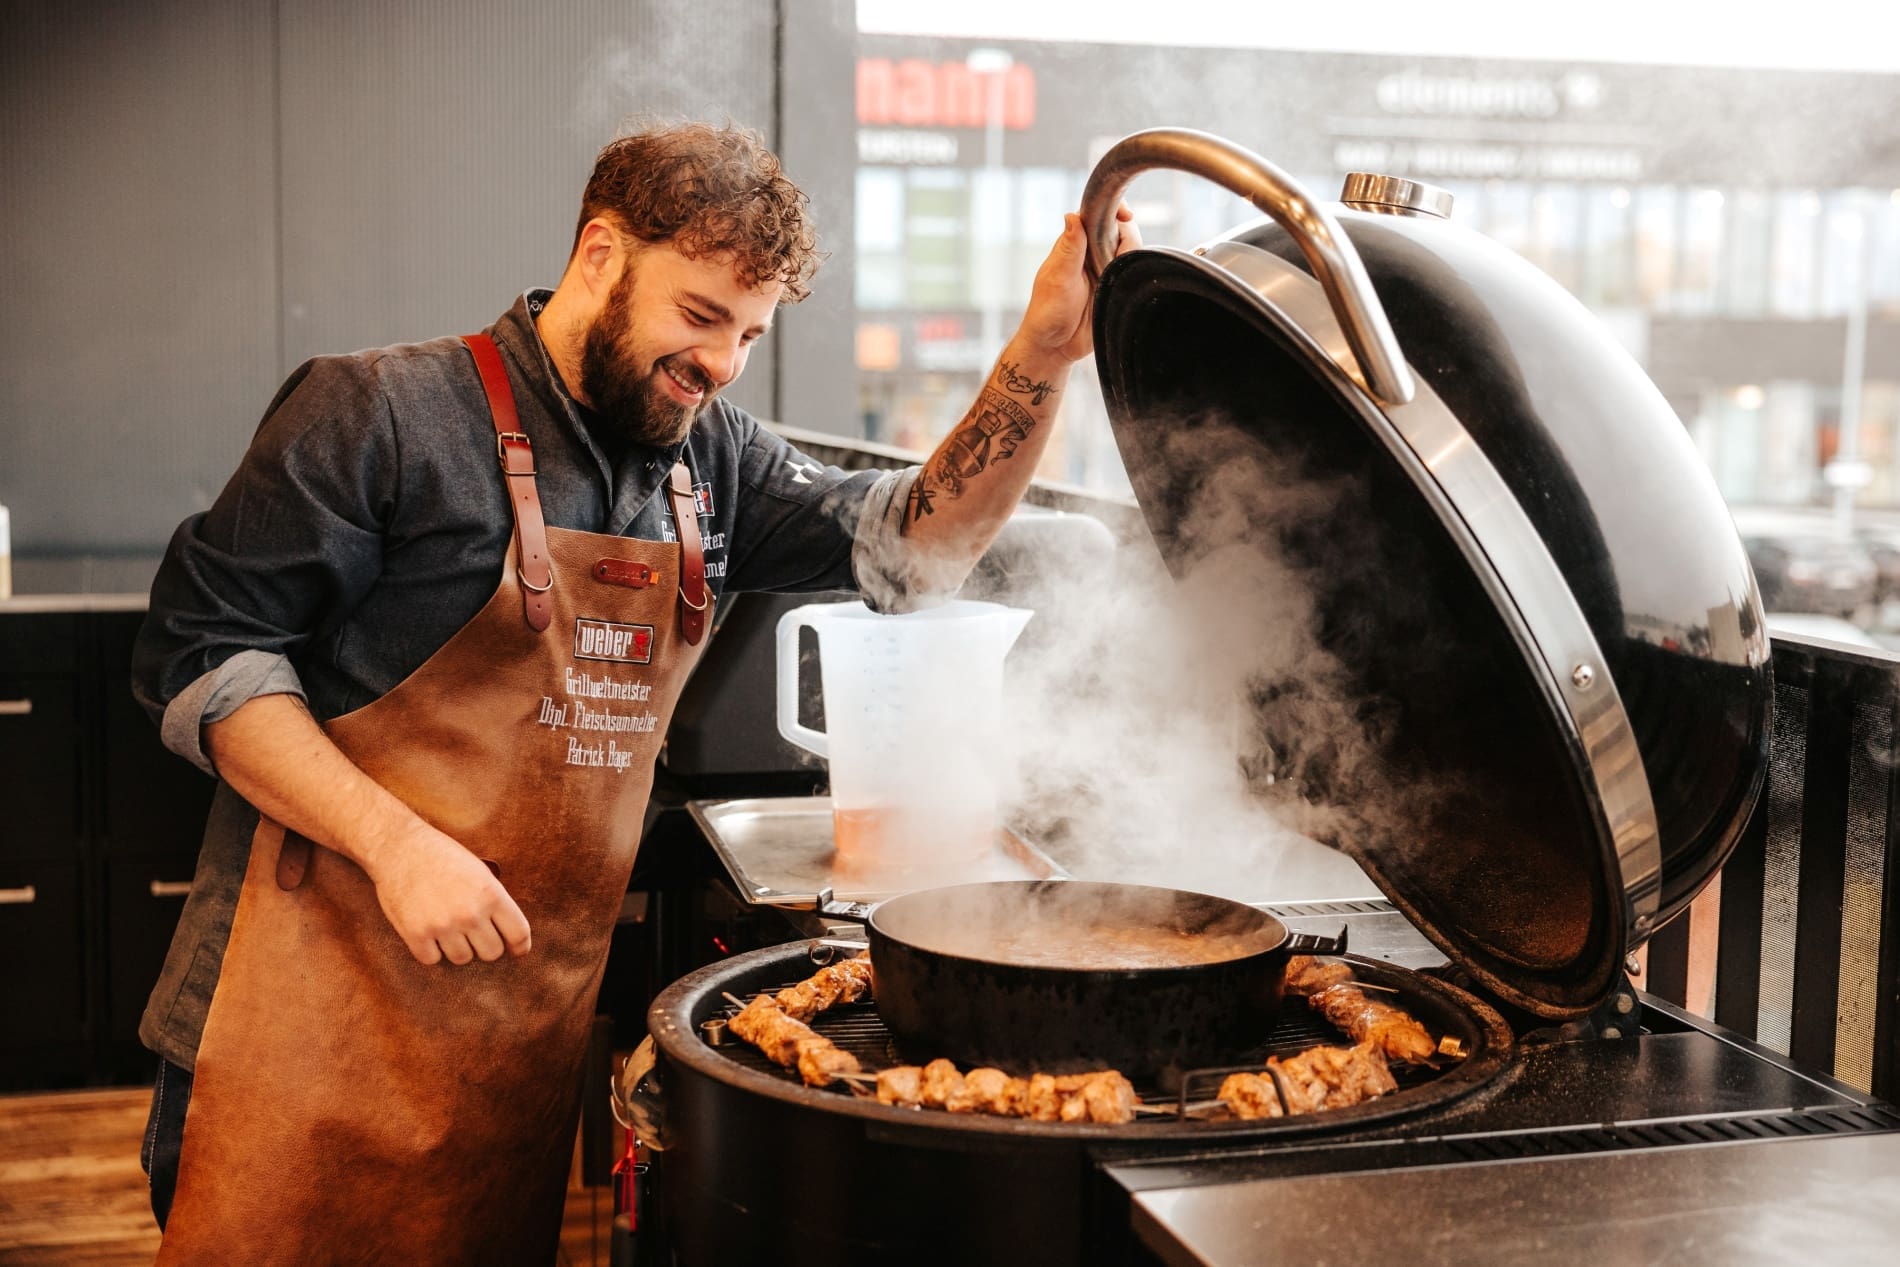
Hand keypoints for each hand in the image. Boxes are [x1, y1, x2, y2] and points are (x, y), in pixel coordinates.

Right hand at [365, 820, 532, 965]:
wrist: (399, 847)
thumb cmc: (441, 856)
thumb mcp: (479, 871)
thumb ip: (494, 900)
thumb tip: (507, 931)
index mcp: (491, 894)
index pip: (518, 934)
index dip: (520, 947)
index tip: (517, 951)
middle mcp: (470, 913)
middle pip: (492, 953)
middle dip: (485, 946)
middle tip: (474, 935)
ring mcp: (443, 926)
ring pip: (463, 959)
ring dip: (457, 948)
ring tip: (448, 928)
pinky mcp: (416, 935)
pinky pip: (432, 960)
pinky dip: (431, 950)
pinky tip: (428, 932)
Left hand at [1012, 204, 1140, 363]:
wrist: (1056, 346)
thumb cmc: (1047, 312)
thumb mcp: (1058, 278)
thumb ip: (1069, 248)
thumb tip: (1072, 215)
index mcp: (1075, 244)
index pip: (1098, 214)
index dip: (1115, 209)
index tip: (1126, 215)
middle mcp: (1092, 253)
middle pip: (1121, 229)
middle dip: (1127, 238)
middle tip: (1114, 261)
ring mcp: (1105, 269)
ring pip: (1131, 250)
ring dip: (1130, 259)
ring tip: (1113, 279)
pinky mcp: (1115, 286)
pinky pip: (1134, 272)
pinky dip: (1136, 273)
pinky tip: (1124, 285)